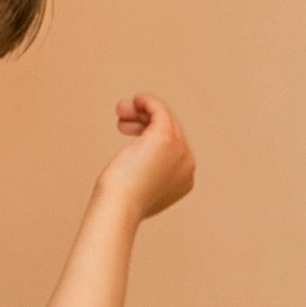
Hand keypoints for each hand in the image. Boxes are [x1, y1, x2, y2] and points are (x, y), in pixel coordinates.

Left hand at [93, 94, 193, 218]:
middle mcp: (187, 164)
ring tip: (122, 109)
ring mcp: (179, 150)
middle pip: (169, 131)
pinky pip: (160, 111)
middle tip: (122, 118)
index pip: (170, 147)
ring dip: (143, 111)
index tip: (126, 128)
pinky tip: (137, 99)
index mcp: (183, 180)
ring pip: (165, 121)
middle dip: (144, 121)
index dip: (148, 134)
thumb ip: (142, 178)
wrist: (118, 207)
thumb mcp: (136, 190)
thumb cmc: (118, 203)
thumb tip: (132, 164)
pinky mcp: (166, 139)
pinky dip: (149, 103)